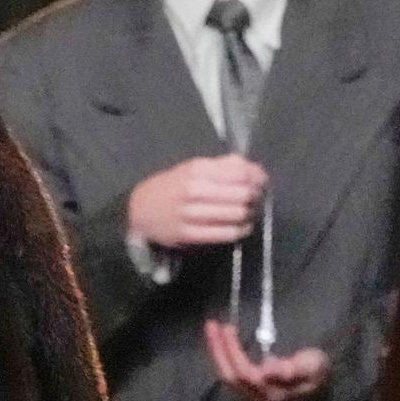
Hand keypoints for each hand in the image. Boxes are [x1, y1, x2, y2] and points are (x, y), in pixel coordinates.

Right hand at [128, 156, 267, 249]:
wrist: (138, 211)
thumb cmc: (169, 187)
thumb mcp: (190, 168)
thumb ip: (220, 166)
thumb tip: (249, 166)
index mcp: (196, 169)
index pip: (238, 172)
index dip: (257, 176)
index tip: (261, 180)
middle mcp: (195, 190)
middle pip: (241, 193)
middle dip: (255, 195)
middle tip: (258, 197)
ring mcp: (192, 214)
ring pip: (236, 214)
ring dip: (250, 213)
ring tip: (251, 212)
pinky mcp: (190, 234)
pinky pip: (225, 234)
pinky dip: (240, 230)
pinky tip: (243, 227)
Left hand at [204, 322, 330, 400]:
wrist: (324, 386)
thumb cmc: (319, 372)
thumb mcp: (312, 366)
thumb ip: (292, 369)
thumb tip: (268, 370)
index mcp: (272, 392)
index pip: (244, 373)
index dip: (233, 352)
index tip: (227, 328)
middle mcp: (259, 398)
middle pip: (230, 376)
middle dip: (218, 350)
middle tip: (211, 324)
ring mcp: (254, 397)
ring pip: (228, 377)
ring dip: (218, 353)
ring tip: (212, 330)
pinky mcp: (252, 392)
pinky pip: (232, 376)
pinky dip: (224, 359)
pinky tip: (220, 344)